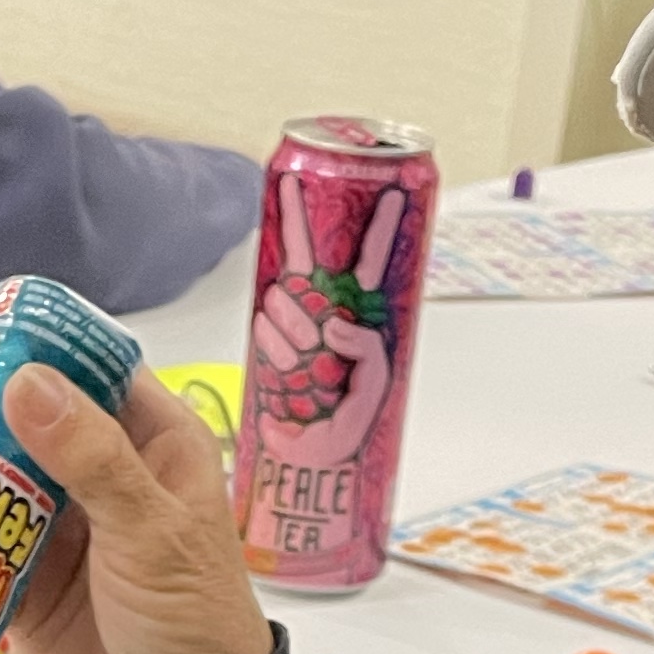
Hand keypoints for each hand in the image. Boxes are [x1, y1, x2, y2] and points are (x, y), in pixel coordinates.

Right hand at [0, 334, 271, 653]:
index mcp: (147, 442)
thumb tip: (27, 384)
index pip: (83, 371)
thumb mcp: (152, 532)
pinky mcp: (18, 580)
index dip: (24, 354)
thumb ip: (92, 458)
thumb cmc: (193, 621)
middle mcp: (95, 473)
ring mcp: (52, 527)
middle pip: (7, 424)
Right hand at [250, 177, 400, 463]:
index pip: (369, 259)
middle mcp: (323, 306)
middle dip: (304, 297)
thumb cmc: (346, 428)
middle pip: (302, 260)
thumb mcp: (376, 388)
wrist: (307, 462)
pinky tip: (287, 372)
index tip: (390, 191)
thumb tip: (335, 324)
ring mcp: (291, 322)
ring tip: (306, 369)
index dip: (379, 225)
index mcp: (359, 313)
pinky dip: (274, 348)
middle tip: (318, 341)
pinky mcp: (264, 342)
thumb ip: (368, 349)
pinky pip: (262, 324)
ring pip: (282, 296)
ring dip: (292, 333)